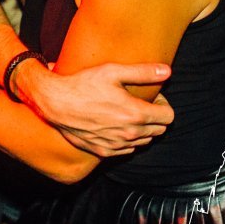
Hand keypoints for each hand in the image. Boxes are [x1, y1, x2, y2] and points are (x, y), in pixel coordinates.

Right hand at [17, 61, 173, 156]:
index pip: (168, 117)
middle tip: (139, 103)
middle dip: (154, 116)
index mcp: (136, 114)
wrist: (56, 103)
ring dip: (142, 129)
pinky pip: (127, 150)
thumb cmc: (83, 84)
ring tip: (126, 113)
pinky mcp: (104, 151)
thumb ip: (143, 72)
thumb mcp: (113, 71)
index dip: (163, 104)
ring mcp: (117, 145)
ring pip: (144, 141)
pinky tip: (115, 124)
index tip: (151, 97)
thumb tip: (167, 72)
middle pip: (159, 130)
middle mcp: (129, 134)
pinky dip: (127, 139)